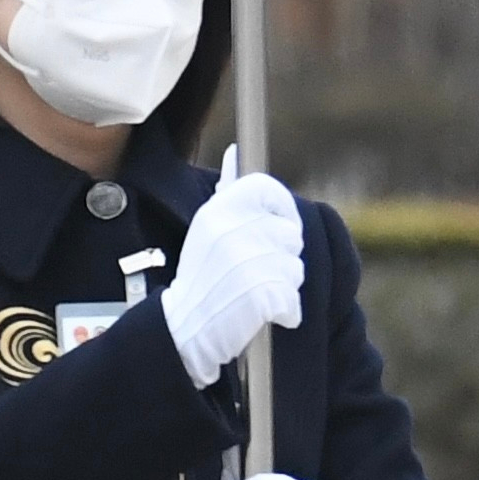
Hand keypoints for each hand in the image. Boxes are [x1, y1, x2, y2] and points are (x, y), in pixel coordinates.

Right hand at [157, 170, 305, 383]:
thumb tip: (237, 152)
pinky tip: (259, 313)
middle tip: (251, 271)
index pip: (269, 189)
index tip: (273, 228)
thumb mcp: (208, 228)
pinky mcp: (262, 295)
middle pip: (290, 234)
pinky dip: (284, 312)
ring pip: (296, 269)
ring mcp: (248, 263)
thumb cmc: (201, 276)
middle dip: (281, 256)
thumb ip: (228, 192)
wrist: (183, 327)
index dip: (280, 210)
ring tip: (250, 292)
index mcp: (219, 210)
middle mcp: (233, 231)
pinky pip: (294, 300)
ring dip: (282, 285)